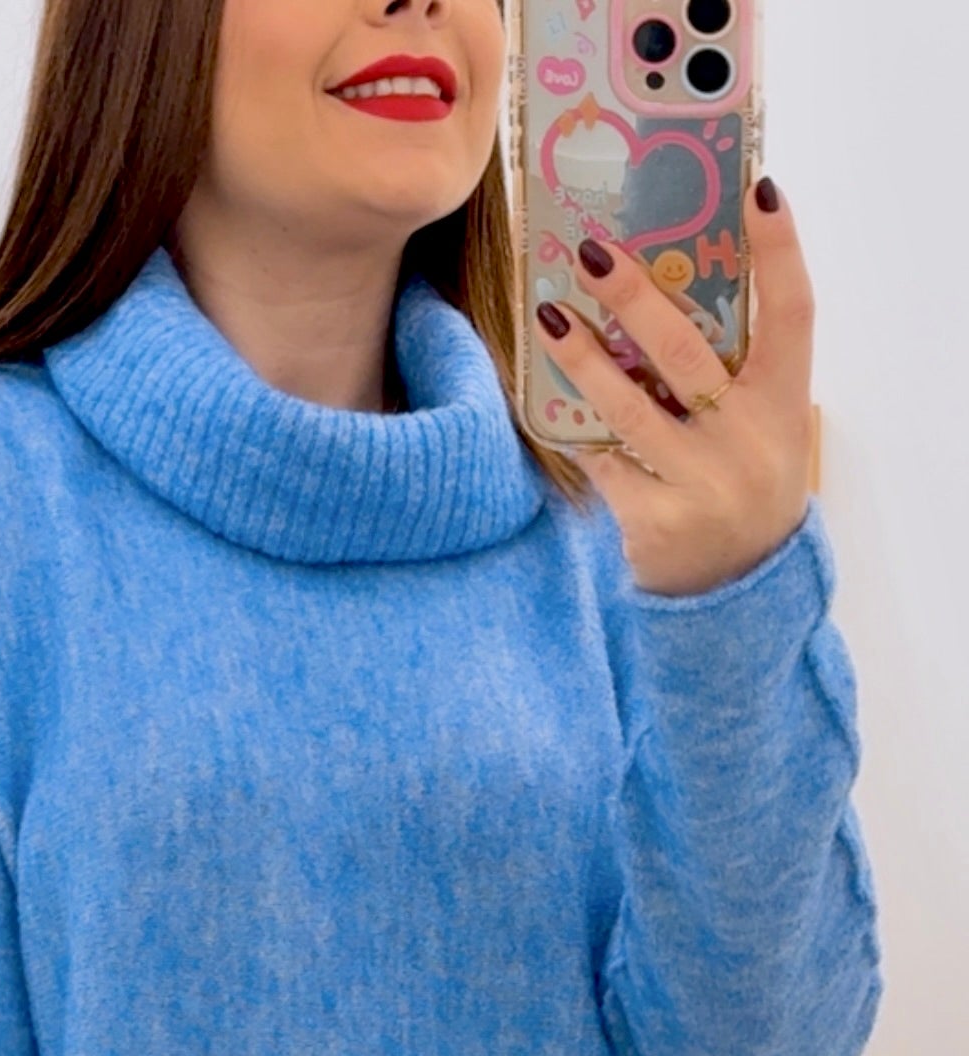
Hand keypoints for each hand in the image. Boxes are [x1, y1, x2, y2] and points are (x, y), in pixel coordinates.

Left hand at [533, 177, 813, 597]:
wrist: (738, 588)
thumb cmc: (742, 479)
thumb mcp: (762, 423)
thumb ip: (734, 365)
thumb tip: (669, 276)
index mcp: (785, 404)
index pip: (793, 313)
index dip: (780, 251)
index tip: (758, 189)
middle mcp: (750, 442)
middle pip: (688, 353)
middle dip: (636, 299)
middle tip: (591, 251)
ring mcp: (702, 485)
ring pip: (631, 408)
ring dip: (584, 359)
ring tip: (551, 317)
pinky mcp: (656, 522)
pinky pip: (603, 461)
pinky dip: (573, 427)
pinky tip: (540, 392)